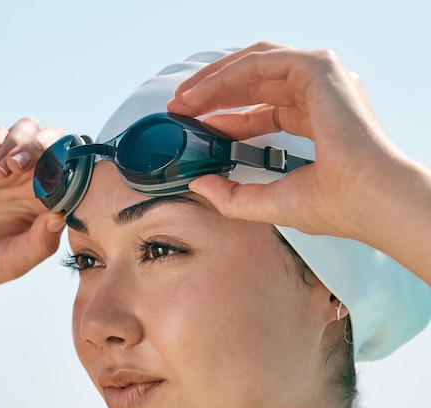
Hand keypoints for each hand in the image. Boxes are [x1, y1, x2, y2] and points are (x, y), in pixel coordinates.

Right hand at [0, 117, 65, 302]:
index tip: (62, 184)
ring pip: (30, 130)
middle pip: (56, 146)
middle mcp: (29, 183)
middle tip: (31, 168)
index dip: (74, 174)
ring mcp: (3, 168)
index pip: (73, 179)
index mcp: (45, 208)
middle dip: (51, 149)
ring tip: (6, 171)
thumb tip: (62, 215)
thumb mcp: (11, 262)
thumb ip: (39, 243)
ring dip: (25, 143)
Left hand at [168, 43, 430, 282]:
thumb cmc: (333, 205)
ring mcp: (320, 79)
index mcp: (315, 123)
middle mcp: (318, 96)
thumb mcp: (269, 202)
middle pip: (254, 84)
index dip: (225, 118)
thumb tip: (197, 184)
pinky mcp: (317, 68)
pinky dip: (227, 75)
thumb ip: (232, 195)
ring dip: (214, 81)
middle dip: (212, 95)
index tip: (194, 128)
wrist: (367, 199)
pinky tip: (201, 94)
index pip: (261, 112)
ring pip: (254, 66)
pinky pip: (260, 63)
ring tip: (182, 101)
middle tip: (179, 109)